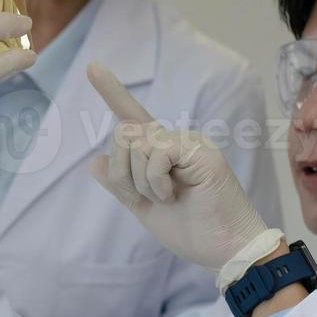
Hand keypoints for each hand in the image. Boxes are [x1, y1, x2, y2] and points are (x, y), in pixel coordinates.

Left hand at [85, 61, 281, 287]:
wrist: (225, 249)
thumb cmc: (193, 230)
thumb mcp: (145, 207)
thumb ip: (121, 184)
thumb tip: (94, 161)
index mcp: (162, 152)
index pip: (132, 117)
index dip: (112, 91)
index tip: (92, 66)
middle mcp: (175, 140)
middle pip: (123, 133)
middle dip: (123, 172)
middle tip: (148, 197)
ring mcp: (189, 142)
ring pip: (135, 143)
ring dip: (141, 182)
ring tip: (168, 198)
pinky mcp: (200, 150)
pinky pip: (155, 154)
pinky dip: (156, 182)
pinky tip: (175, 195)